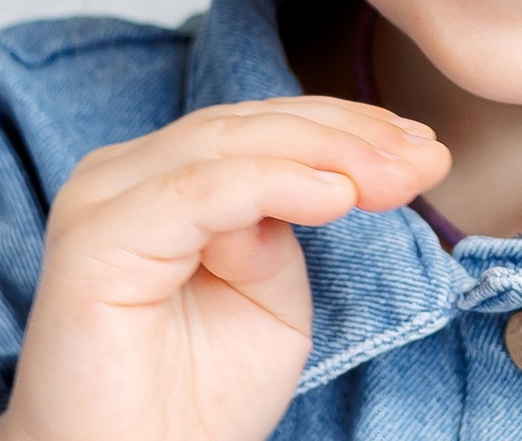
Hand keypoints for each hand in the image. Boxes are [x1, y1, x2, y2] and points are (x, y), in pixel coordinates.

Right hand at [0, 97, 448, 440]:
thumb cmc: (195, 396)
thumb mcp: (273, 295)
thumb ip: (289, 224)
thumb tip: (323, 178)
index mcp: (165, 178)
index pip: (266, 125)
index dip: (350, 128)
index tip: (426, 147)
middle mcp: (125, 177)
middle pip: (252, 125)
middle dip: (352, 138)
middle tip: (425, 159)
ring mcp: (103, 202)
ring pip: (230, 144)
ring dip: (328, 154)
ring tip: (394, 179)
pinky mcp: (96, 242)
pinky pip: (199, 192)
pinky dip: (275, 184)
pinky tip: (335, 196)